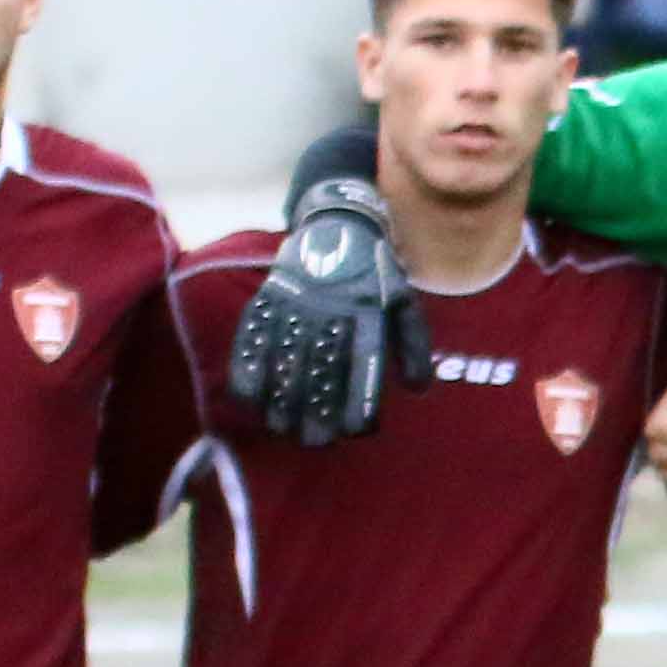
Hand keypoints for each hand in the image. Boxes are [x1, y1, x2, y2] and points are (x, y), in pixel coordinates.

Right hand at [229, 172, 428, 444]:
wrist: (339, 224)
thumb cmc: (376, 274)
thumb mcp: (404, 301)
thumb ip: (412, 345)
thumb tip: (418, 389)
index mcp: (369, 310)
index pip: (365, 362)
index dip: (360, 398)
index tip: (358, 431)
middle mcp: (331, 308)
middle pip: (322, 366)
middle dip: (317, 409)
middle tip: (317, 442)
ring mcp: (297, 302)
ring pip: (286, 357)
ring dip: (282, 398)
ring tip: (284, 430)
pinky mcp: (269, 297)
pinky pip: (253, 336)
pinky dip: (248, 368)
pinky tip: (248, 400)